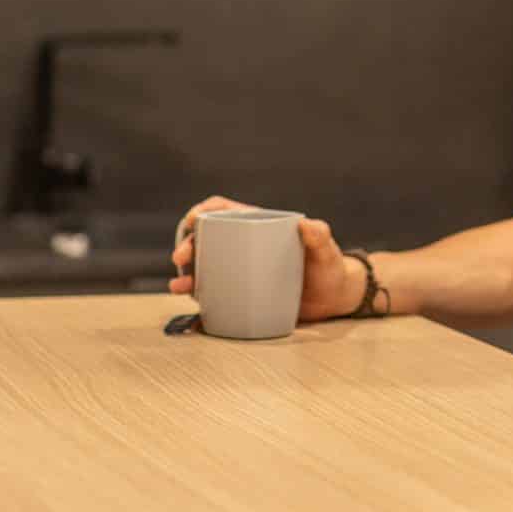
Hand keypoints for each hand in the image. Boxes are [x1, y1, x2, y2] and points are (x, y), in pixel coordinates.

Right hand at [167, 194, 366, 322]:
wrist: (333, 300)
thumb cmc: (330, 269)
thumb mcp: (326, 252)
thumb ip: (320, 237)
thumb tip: (307, 226)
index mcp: (258, 227)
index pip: (225, 210)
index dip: (205, 210)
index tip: (193, 219)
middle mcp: (245, 247)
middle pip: (208, 239)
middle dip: (188, 244)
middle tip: (181, 258)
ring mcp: (241, 270)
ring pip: (206, 266)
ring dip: (188, 272)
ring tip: (179, 284)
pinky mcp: (242, 293)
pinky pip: (215, 291)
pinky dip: (199, 294)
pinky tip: (189, 301)